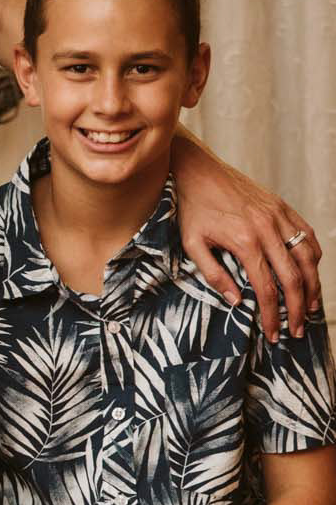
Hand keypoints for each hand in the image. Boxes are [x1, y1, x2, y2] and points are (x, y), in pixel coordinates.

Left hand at [172, 136, 320, 343]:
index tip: (273, 334)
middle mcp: (268, 229)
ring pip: (307, 257)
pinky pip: (306, 234)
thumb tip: (236, 302)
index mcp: (245, 241)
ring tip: (310, 308)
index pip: (266, 288)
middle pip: (293, 278)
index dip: (272, 315)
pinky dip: (313, 256)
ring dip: (313, 285)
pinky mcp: (283, 206)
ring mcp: (279, 216)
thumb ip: (214, 274)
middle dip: (296, 309)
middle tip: (296, 331)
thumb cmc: (192, 209)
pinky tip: (311, 273)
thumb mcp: (192, 244)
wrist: (198, 170)